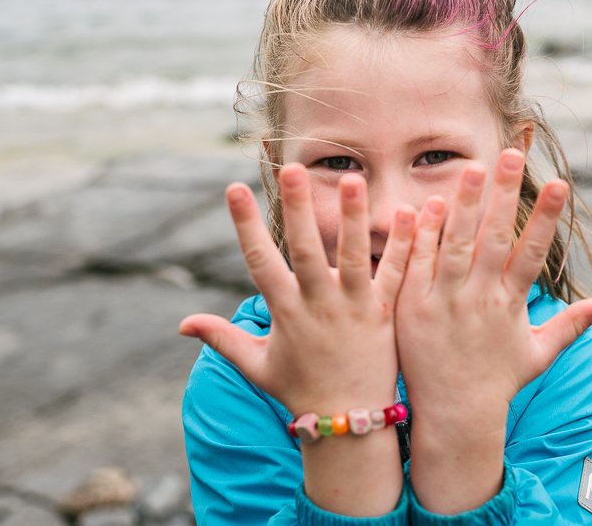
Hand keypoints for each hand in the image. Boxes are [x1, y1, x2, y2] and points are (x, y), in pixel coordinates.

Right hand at [179, 163, 414, 417]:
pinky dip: (403, 243)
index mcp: (285, 312)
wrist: (347, 422)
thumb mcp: (256, 365)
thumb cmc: (299, 391)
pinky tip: (410, 210)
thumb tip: (181, 324)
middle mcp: (318, 305)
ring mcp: (354, 308)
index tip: (232, 188)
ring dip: (352, 217)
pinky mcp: (385, 312)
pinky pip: (396, 273)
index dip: (244, 224)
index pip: (260, 260)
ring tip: (352, 178)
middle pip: (306, 250)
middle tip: (292, 169)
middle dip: (297, 209)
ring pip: (354, 256)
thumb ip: (223, 338)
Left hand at [395, 148, 591, 512]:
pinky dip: (421, 235)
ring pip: (454, 244)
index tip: (562, 184)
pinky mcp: (411, 308)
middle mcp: (479, 299)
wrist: (451, 417)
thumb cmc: (496, 382)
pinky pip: (416, 264)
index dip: (547, 218)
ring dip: (465, 204)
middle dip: (505, 194)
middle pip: (494, 238)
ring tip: (473, 168)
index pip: (532, 253)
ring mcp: (443, 302)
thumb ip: (570, 325)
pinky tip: (425, 203)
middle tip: (512, 153)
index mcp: (510, 305)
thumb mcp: (538, 353)